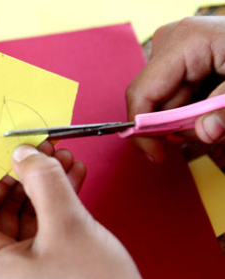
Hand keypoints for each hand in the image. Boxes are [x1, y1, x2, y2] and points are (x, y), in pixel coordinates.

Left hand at [0, 143, 190, 278]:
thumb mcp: (66, 222)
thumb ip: (41, 179)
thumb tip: (22, 153)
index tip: (18, 152)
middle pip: (2, 214)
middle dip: (28, 180)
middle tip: (48, 151)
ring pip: (25, 224)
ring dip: (45, 192)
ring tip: (67, 161)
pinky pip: (39, 239)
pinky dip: (54, 214)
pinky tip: (74, 185)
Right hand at [126, 16, 224, 162]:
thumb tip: (207, 133)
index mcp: (183, 42)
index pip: (142, 93)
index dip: (143, 128)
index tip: (157, 155)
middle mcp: (168, 45)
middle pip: (156, 103)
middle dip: (183, 124)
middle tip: (216, 126)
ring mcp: (171, 52)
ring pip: (167, 104)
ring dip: (192, 119)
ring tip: (221, 110)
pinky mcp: (177, 62)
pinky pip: (176, 98)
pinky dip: (195, 110)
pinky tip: (213, 103)